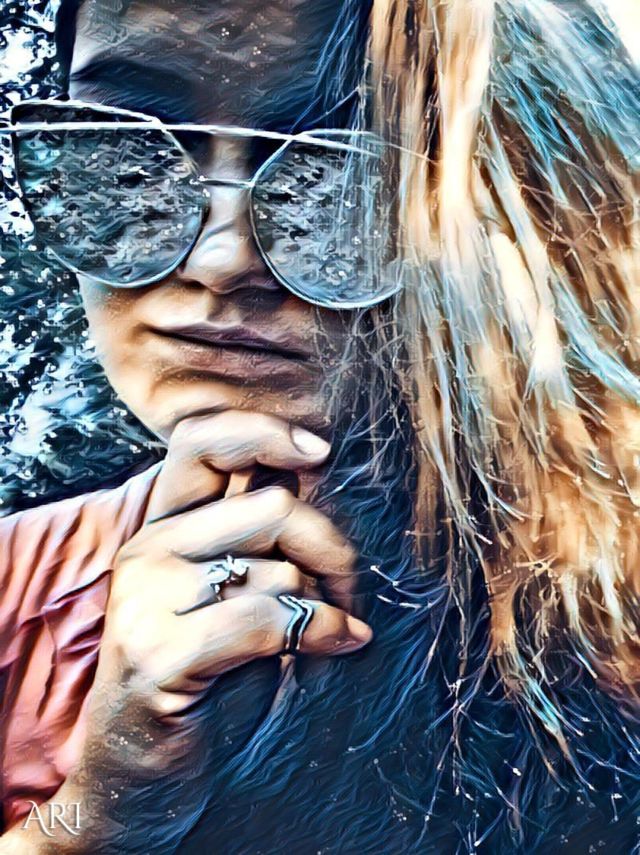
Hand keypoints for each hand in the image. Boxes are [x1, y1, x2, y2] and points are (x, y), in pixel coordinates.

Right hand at [59, 412, 371, 851]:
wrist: (143, 770)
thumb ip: (260, 534)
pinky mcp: (157, 656)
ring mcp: (144, 601)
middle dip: (333, 547)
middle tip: (350, 586)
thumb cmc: (208, 674)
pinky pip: (267, 619)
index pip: (201, 439)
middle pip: (273, 507)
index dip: (263, 431)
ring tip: (334, 630)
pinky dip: (321, 630)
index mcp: (164, 525)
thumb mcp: (233, 590)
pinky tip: (342, 645)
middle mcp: (147, 551)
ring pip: (278, 569)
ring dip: (329, 602)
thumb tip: (316, 470)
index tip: (319, 452)